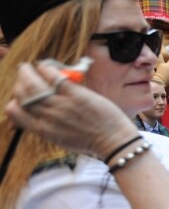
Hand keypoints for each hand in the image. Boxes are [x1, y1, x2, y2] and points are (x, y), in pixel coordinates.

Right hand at [6, 60, 139, 158]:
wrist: (114, 141)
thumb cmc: (91, 140)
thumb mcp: (61, 138)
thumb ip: (48, 125)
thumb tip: (38, 113)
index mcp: (42, 130)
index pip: (14, 111)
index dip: (15, 100)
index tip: (22, 95)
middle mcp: (47, 117)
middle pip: (21, 94)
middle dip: (20, 82)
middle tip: (25, 75)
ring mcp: (61, 105)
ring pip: (32, 83)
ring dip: (28, 71)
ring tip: (30, 67)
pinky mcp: (76, 95)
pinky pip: (53, 77)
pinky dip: (46, 69)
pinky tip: (47, 67)